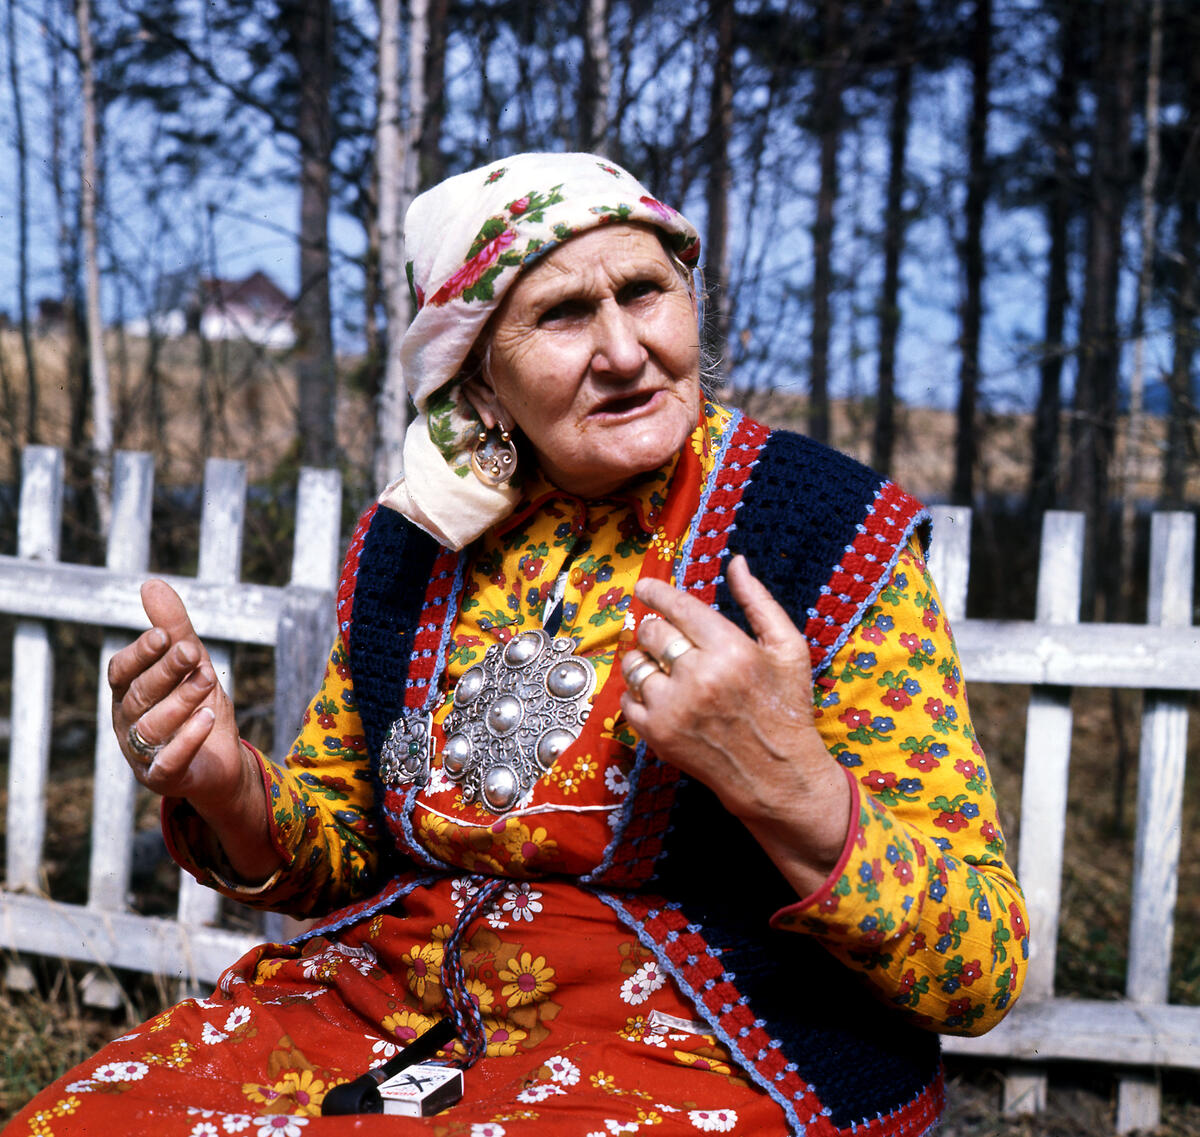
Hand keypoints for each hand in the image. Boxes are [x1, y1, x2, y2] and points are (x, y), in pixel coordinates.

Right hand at [109, 580, 278, 881]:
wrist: (223, 761)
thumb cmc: (198, 706)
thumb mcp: (191, 664)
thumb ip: (174, 627)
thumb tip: (151, 583)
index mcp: (128, 694)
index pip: (121, 671)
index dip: (140, 653)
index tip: (166, 635)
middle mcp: (127, 723)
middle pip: (138, 695)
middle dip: (165, 672)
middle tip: (191, 652)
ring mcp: (142, 754)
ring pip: (151, 726)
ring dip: (180, 700)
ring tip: (207, 680)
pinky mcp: (164, 778)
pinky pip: (168, 761)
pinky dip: (187, 740)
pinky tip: (208, 717)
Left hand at [619, 555, 851, 895]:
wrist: (777, 776)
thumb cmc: (786, 708)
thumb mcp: (789, 649)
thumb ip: (759, 601)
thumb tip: (735, 562)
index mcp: (731, 650)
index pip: (677, 607)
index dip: (656, 592)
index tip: (645, 587)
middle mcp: (698, 677)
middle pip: (652, 631)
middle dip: (654, 626)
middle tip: (663, 632)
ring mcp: (674, 708)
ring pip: (634, 663)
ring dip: (643, 658)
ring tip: (663, 665)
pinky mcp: (658, 735)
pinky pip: (627, 699)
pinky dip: (638, 692)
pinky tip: (661, 694)